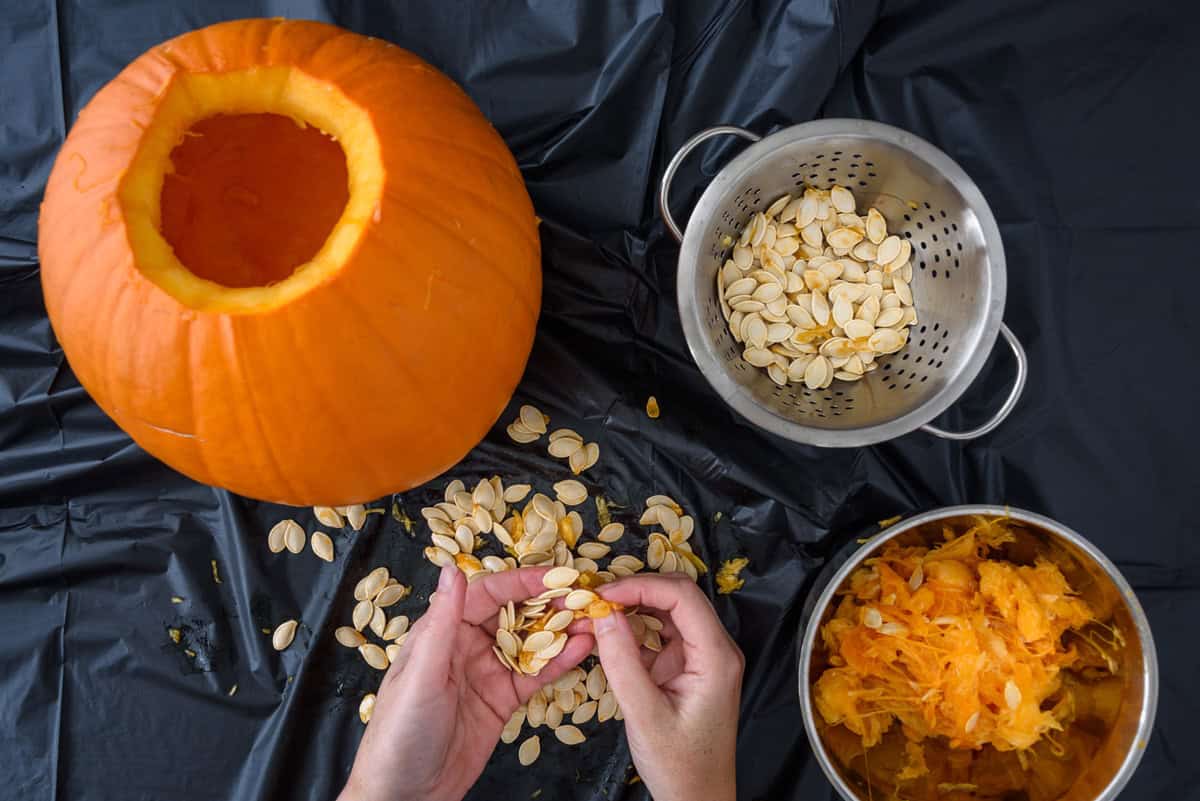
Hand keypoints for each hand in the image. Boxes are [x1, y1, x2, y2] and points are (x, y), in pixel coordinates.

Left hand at [339, 566, 595, 800]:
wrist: (405, 794)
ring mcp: (487, 672)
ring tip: (594, 620)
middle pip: (514, 613)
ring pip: (530, 641)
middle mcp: (466, 645)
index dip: (522, 582)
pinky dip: (560, 661)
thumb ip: (442, 622)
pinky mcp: (503, 700)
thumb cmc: (399, 732)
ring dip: (561, 630)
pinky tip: (583, 649)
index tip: (557, 576)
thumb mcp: (421, 674)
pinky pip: (535, 674)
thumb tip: (452, 569)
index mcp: (442, 631)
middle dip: (550, 603)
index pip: (487, 594)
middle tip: (585, 597)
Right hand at [592, 575, 742, 800]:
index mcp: (717, 657)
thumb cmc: (680, 766)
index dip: (641, 586)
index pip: (682, 597)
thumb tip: (602, 614)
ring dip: (632, 606)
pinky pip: (660, 634)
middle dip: (634, 590)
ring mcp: (701, 657)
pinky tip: (607, 633)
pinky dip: (633, 629)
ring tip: (595, 611)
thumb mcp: (645, 715)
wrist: (697, 798)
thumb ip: (623, 662)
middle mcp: (715, 649)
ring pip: (667, 611)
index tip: (603, 594)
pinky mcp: (687, 666)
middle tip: (594, 597)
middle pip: (677, 596)